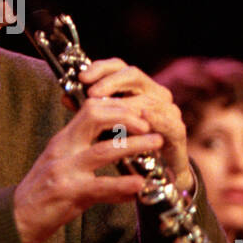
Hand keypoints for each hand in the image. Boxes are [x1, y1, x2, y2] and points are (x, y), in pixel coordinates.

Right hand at [13, 96, 163, 242]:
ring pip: (104, 150)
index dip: (117, 106)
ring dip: (134, 145)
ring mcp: (65, 170)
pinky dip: (122, 185)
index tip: (139, 113)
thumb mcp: (64, 169)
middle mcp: (64, 149)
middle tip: (149, 125)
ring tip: (155, 144)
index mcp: (63, 140)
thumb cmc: (41, 193)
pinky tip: (139, 185)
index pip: (90, 108)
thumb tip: (128, 171)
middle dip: (127, 117)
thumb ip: (94, 165)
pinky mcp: (68, 193)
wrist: (15, 218)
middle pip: (95, 117)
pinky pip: (100, 186)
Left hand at [79, 58, 190, 180]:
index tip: (82, 76)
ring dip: (126, 103)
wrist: (157, 176)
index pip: (119, 67)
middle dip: (111, 82)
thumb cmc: (129, 145)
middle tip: (92, 94)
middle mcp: (154, 94)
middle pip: (133, 75)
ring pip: (147, 98)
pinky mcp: (177, 131)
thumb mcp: (104, 125)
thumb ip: (89, 109)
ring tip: (111, 110)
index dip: (101, 68)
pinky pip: (167, 121)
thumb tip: (65, 97)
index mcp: (137, 88)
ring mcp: (168, 110)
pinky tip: (143, 115)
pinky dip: (155, 117)